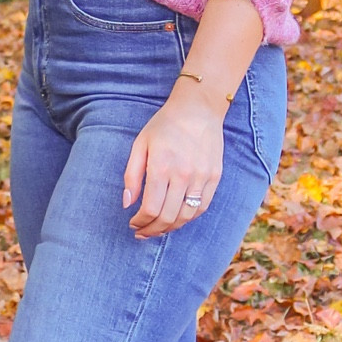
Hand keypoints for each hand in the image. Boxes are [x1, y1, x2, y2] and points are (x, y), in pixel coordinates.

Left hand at [123, 93, 224, 238]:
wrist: (198, 109)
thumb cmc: (164, 126)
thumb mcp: (140, 145)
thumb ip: (132, 175)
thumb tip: (127, 203)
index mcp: (161, 166)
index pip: (150, 208)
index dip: (140, 222)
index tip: (133, 223)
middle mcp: (183, 175)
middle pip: (167, 217)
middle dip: (152, 230)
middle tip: (143, 232)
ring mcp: (201, 177)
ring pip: (186, 216)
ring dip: (170, 228)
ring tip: (158, 228)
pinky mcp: (214, 177)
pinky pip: (202, 207)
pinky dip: (188, 218)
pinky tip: (177, 218)